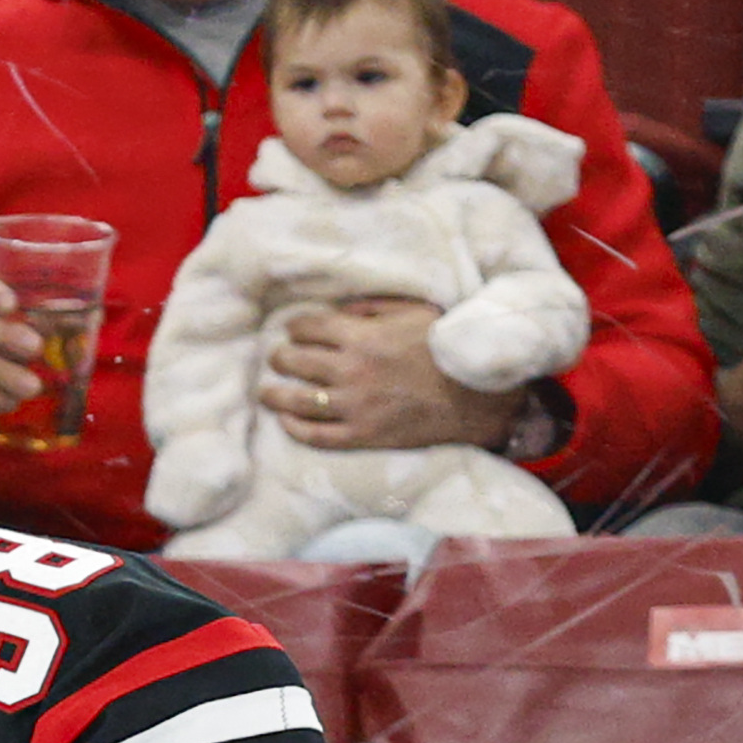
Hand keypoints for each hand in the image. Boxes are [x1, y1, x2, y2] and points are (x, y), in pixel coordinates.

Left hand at [260, 298, 516, 452]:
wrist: (475, 395)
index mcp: (364, 336)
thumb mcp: (415, 312)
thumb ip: (374, 306)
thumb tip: (341, 308)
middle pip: (296, 362)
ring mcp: (355, 406)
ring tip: (267, 391)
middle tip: (277, 358)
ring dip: (275, 394)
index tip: (293, 330)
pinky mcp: (362, 435)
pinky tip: (286, 421)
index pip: (311, 327)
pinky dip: (295, 428)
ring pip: (298, 401)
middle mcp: (353, 370)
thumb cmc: (446, 348)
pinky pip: (316, 435)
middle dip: (281, 357)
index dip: (296, 327)